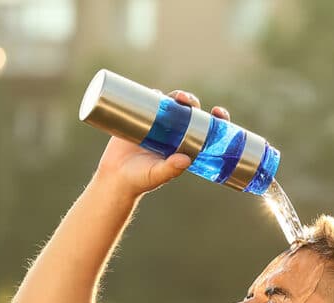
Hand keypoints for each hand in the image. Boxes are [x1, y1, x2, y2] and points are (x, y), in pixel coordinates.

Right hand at [92, 89, 231, 199]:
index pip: (206, 129)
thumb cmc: (140, 180)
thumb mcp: (157, 175)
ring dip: (176, 95)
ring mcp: (158, 124)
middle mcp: (174, 132)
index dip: (216, 119)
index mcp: (185, 145)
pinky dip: (153, 94)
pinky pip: (150, 102)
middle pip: (189, 111)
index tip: (218, 112)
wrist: (115, 177)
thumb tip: (186, 160)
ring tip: (176, 97)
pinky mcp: (140, 119)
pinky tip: (156, 92)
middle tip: (186, 101)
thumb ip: (171, 169)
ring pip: (171, 103)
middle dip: (192, 102)